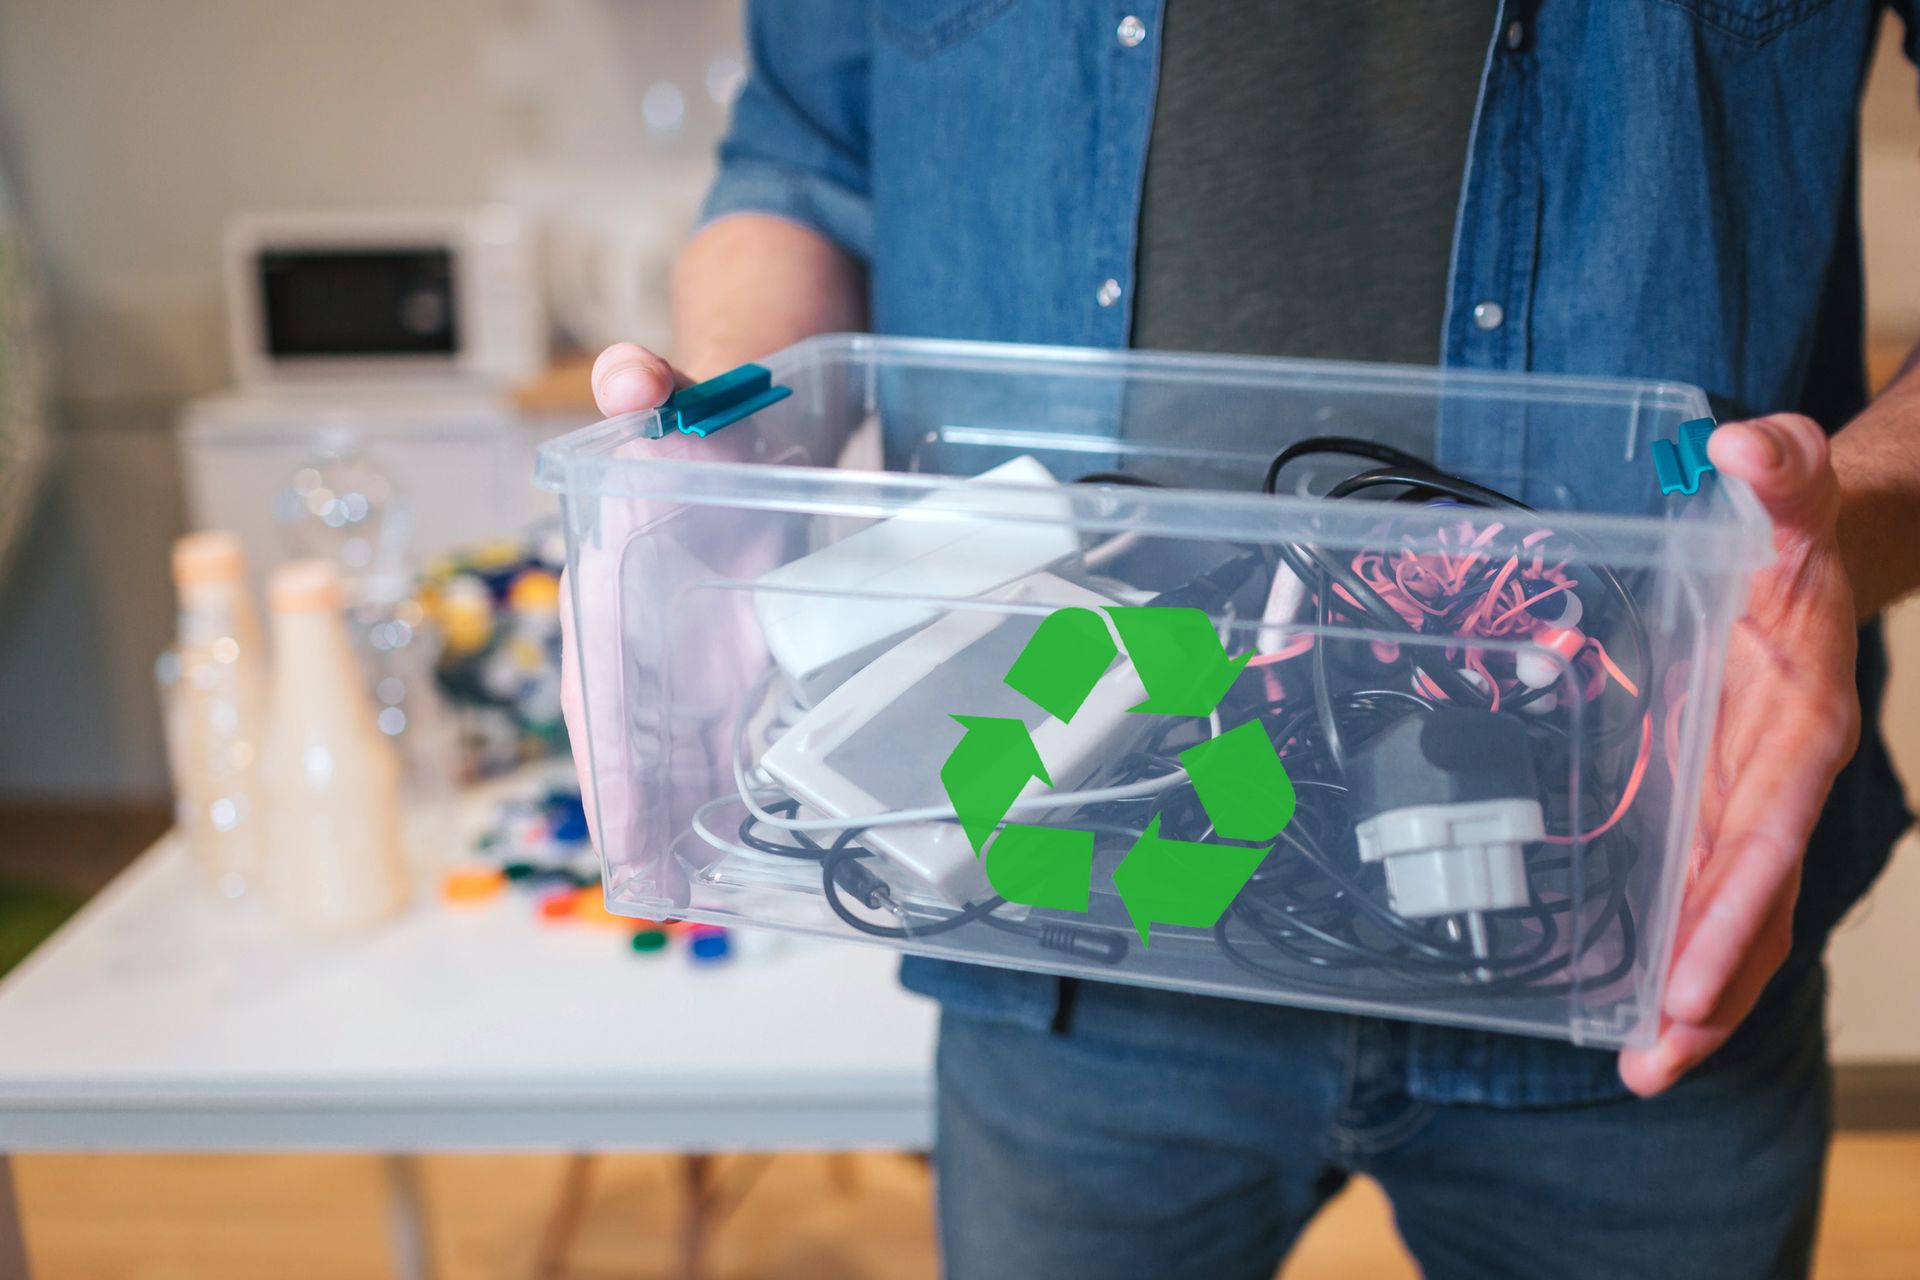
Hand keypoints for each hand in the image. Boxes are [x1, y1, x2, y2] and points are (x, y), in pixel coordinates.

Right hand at [560, 341, 766, 890]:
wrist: (736, 428)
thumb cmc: (704, 423)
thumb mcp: (688, 402)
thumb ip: (658, 392)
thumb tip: (625, 369)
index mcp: (612, 580)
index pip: (600, 683)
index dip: (610, 762)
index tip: (624, 834)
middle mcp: (630, 633)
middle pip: (623, 740)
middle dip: (635, 818)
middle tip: (655, 895)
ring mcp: (671, 658)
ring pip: (660, 753)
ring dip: (670, 822)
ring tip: (685, 895)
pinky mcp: (715, 668)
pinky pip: (705, 742)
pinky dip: (710, 793)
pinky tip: (728, 843)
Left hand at [1618, 414, 1859, 1095]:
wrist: (1818, 548)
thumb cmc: (1798, 529)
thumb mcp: (1788, 488)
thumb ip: (1775, 471)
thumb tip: (1743, 443)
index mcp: (1796, 726)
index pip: (1765, 836)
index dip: (1731, 914)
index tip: (1691, 988)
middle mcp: (1775, 778)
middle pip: (1747, 904)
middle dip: (1707, 992)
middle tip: (1652, 1068)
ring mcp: (1746, 798)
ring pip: (1728, 914)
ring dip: (1692, 994)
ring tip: (1642, 1068)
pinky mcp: (1714, 798)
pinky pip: (1701, 885)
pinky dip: (1678, 945)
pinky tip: (1633, 997)